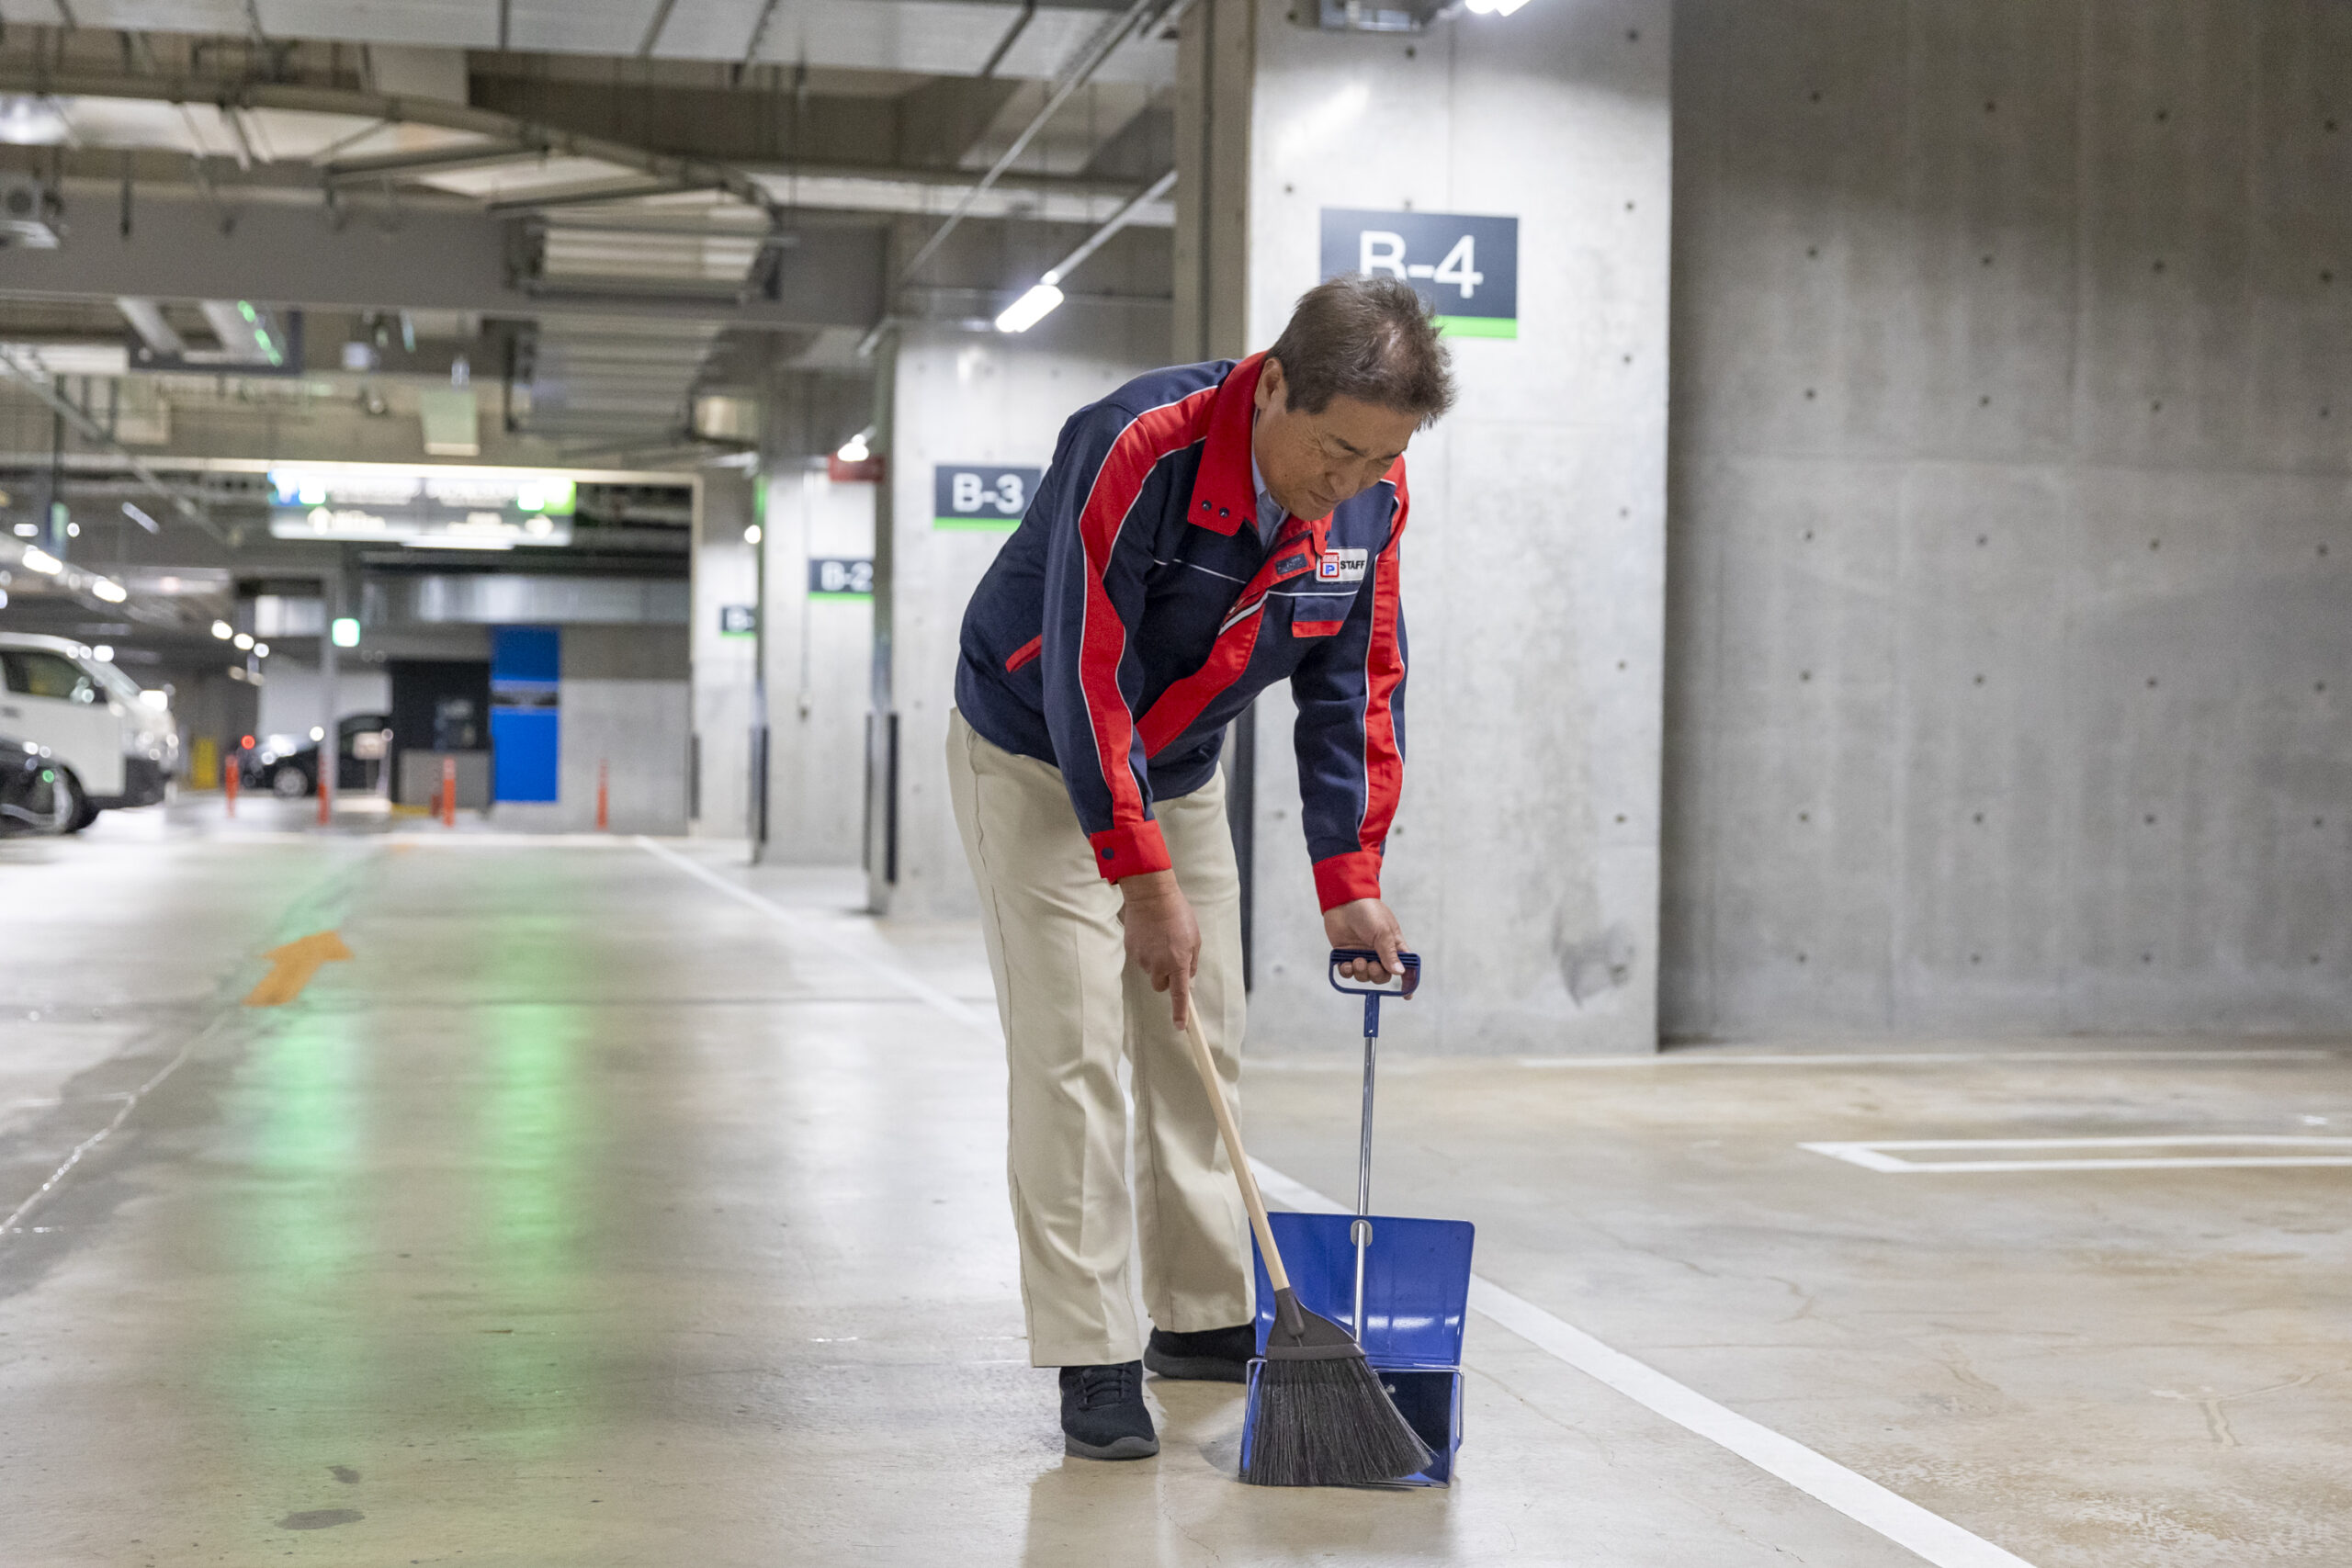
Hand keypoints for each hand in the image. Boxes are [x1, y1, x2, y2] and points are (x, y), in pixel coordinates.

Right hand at [1120, 870, 1200, 1025]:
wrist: (1151, 896)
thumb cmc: (1178, 914)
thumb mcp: (1195, 938)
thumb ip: (1191, 961)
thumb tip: (1188, 979)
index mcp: (1178, 962)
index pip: (1179, 994)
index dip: (1180, 1012)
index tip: (1181, 1026)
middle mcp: (1159, 964)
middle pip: (1160, 985)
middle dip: (1166, 977)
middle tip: (1171, 957)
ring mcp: (1142, 958)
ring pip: (1150, 970)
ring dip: (1156, 961)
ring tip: (1161, 939)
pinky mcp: (1131, 950)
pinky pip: (1140, 958)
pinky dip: (1146, 950)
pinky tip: (1150, 935)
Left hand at [1324, 898, 1404, 982]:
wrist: (1343, 900)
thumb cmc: (1368, 912)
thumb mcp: (1382, 932)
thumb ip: (1389, 954)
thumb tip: (1399, 973)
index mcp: (1394, 946)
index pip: (1405, 967)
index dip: (1407, 981)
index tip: (1406, 995)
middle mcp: (1379, 953)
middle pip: (1382, 976)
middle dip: (1376, 974)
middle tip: (1370, 964)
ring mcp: (1362, 954)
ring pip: (1365, 976)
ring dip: (1361, 972)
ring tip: (1357, 960)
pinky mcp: (1346, 954)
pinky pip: (1348, 972)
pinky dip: (1347, 970)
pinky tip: (1346, 962)